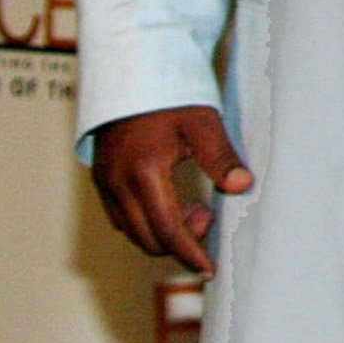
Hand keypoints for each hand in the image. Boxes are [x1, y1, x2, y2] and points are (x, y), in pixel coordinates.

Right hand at [90, 105, 252, 275]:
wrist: (131, 72)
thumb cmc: (170, 95)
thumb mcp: (202, 122)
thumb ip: (221, 157)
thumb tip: (242, 186)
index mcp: (143, 172)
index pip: (167, 230)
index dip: (189, 254)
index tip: (209, 270)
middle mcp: (117, 183)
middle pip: (147, 239)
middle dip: (180, 242)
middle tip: (207, 215)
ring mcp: (105, 183)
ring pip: (132, 231)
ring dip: (162, 233)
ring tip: (193, 207)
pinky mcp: (101, 179)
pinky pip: (120, 217)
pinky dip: (145, 222)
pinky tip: (170, 203)